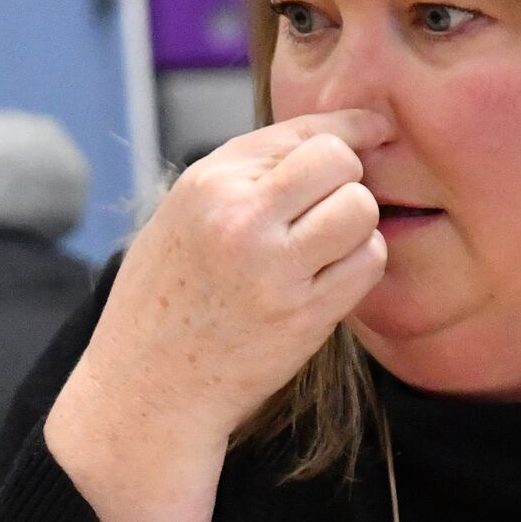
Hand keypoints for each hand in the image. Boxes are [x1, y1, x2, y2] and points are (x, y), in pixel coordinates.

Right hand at [46, 109, 390, 521]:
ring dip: (355, 226)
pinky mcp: (304, 315)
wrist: (145, 393)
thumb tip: (334, 139)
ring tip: (322, 250)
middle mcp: (239, 217)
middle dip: (346, 182)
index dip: (348, 128)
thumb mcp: (181, 219)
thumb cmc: (163, 304)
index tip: (375, 130)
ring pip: (360, 210)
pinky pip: (367, 263)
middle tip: (325, 213)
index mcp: (205, 184)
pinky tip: (327, 281)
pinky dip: (358, 267)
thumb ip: (244, 177)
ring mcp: (274, 268)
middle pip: (339, 162)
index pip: (301, 132)